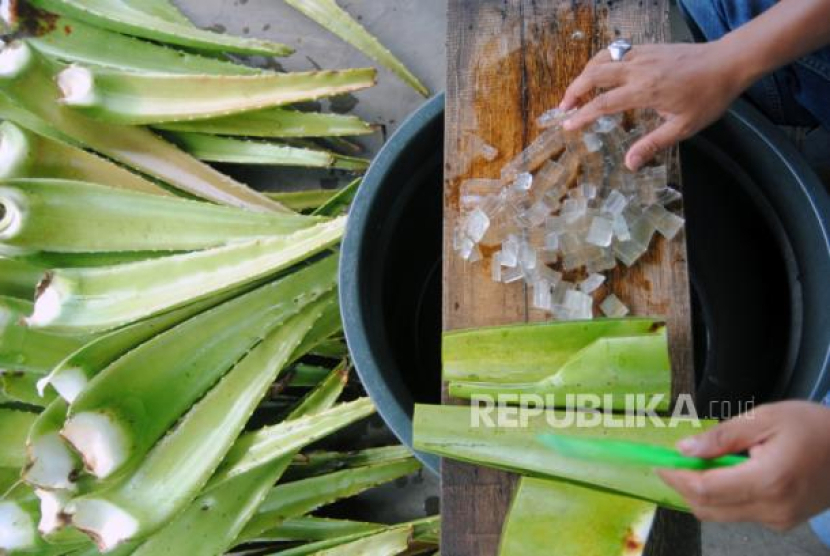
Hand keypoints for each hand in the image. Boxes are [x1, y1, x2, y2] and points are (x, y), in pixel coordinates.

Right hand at [559, 41, 752, 170]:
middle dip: (574, 90)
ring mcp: (642, 55)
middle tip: (564, 107)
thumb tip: (629, 164)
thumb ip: (653, 144)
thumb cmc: (708, 97)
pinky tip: (601, 72)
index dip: (582, 115)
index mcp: (644, 91)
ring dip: (585, 74)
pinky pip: (616, 51)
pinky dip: (601, 61)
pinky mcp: (649, 48)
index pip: (603, 103)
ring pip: (602, 58)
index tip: (568, 125)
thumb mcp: (683, 127)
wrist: (728, 62)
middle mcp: (638, 69)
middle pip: (594, 75)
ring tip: (577, 90)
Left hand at [658, 401, 829, 530]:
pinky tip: (727, 473)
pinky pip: (740, 513)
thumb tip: (685, 450)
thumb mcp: (766, 418)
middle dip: (683, 488)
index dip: (676, 479)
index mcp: (768, 481)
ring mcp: (778, 520)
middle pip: (708, 508)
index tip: (657, 464)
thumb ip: (722, 437)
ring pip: (721, 514)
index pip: (705, 489)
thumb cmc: (815, 428)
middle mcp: (772, 508)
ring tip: (700, 464)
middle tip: (670, 464)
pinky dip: (724, 496)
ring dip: (703, 492)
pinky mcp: (782, 522)